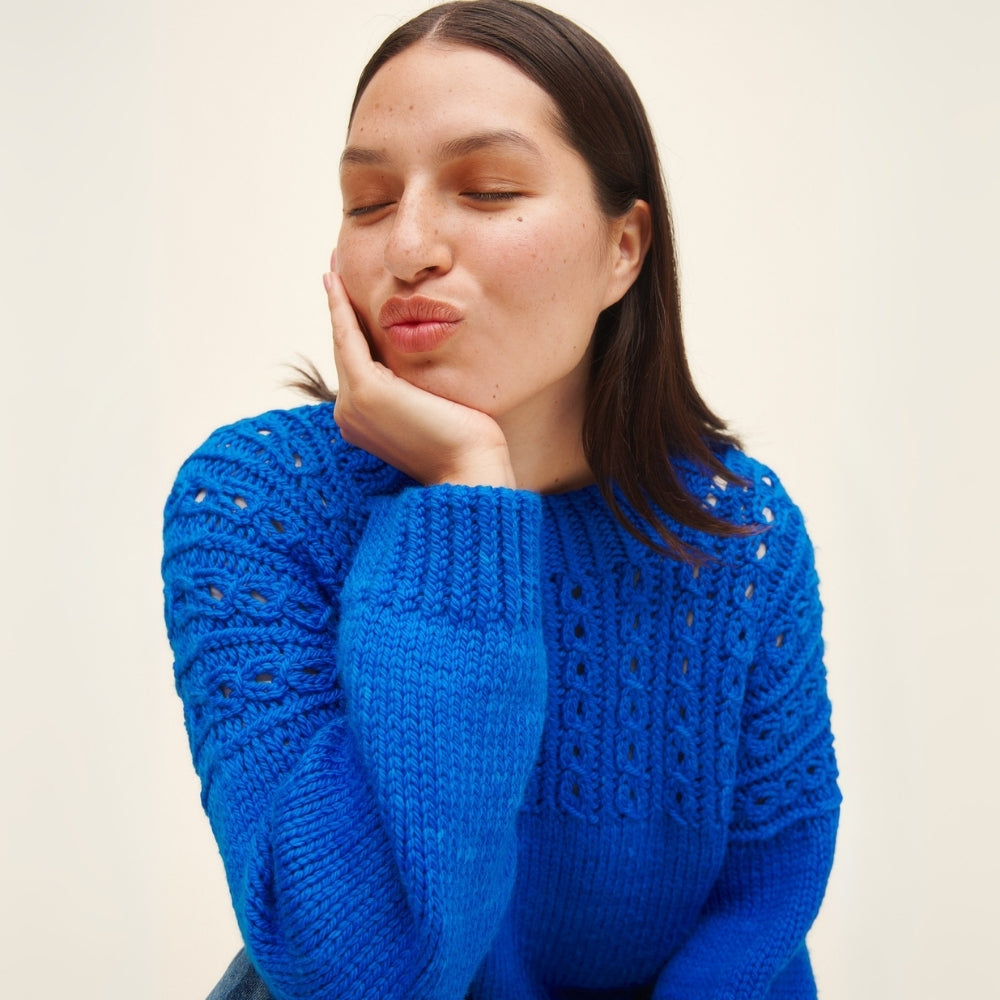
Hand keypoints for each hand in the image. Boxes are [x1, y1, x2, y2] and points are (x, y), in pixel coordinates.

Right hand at [324, 270, 516, 487]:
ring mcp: (353, 404)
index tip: (347, 298)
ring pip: (343, 341)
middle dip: (339, 310)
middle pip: (345, 350)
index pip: (357, 365)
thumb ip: (418, 385)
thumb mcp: (436, 405)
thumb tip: (425, 360)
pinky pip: (347, 338)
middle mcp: (349, 414)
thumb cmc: (467, 443)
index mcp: (364, 420)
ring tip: (332, 270)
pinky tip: (336, 282)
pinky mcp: (367, 391)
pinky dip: (340, 308)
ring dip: (335, 302)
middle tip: (333, 272)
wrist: (471, 469)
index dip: (351, 329)